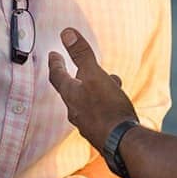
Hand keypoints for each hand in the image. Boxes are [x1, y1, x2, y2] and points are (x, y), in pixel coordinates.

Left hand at [48, 28, 137, 150]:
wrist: (123, 144)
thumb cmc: (108, 108)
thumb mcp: (95, 75)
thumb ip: (81, 55)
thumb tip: (66, 33)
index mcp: (71, 95)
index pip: (57, 76)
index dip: (55, 63)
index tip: (53, 55)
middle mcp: (75, 111)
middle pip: (72, 90)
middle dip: (79, 77)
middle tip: (82, 69)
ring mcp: (87, 124)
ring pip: (88, 102)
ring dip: (96, 90)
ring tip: (112, 83)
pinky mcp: (100, 133)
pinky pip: (99, 113)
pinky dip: (104, 104)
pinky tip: (116, 106)